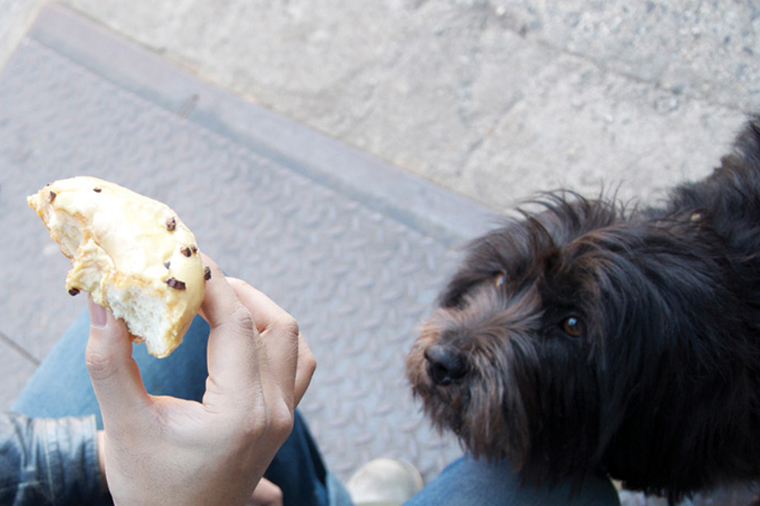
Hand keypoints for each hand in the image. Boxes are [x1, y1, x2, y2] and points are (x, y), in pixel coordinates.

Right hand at [86, 256, 314, 505]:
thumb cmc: (152, 489)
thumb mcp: (124, 427)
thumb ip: (110, 362)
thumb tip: (104, 302)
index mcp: (240, 412)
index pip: (237, 323)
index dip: (212, 283)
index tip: (186, 257)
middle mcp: (274, 411)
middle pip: (271, 324)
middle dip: (234, 290)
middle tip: (195, 278)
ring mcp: (285, 417)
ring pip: (291, 340)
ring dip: (259, 309)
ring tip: (219, 298)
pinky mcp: (284, 420)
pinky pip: (297, 362)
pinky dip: (275, 336)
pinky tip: (244, 331)